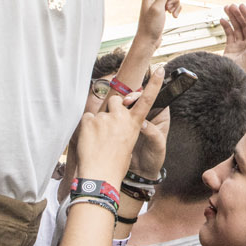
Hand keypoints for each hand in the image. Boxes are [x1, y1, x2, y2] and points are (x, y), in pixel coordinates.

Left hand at [75, 69, 165, 185]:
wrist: (99, 176)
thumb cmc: (116, 165)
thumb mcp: (128, 146)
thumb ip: (124, 130)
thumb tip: (115, 125)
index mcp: (135, 125)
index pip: (147, 100)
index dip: (154, 84)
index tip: (160, 68)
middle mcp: (121, 118)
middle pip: (117, 101)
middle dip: (112, 108)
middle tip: (107, 127)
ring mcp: (105, 118)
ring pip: (99, 113)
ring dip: (97, 124)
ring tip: (96, 142)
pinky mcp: (89, 121)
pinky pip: (86, 119)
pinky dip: (86, 128)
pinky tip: (88, 142)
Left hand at [138, 0, 191, 43]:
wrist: (148, 40)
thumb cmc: (150, 26)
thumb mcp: (158, 8)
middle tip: (168, 9)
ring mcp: (158, 3)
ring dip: (176, 5)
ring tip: (171, 14)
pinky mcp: (162, 9)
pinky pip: (174, 4)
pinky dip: (176, 9)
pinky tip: (174, 16)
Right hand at [220, 3, 245, 75]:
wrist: (231, 81)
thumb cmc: (243, 70)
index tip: (241, 6)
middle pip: (244, 25)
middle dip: (238, 14)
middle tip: (231, 5)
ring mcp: (240, 46)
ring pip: (236, 28)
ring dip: (232, 17)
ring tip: (226, 8)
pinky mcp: (231, 48)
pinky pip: (229, 34)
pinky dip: (226, 26)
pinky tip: (222, 20)